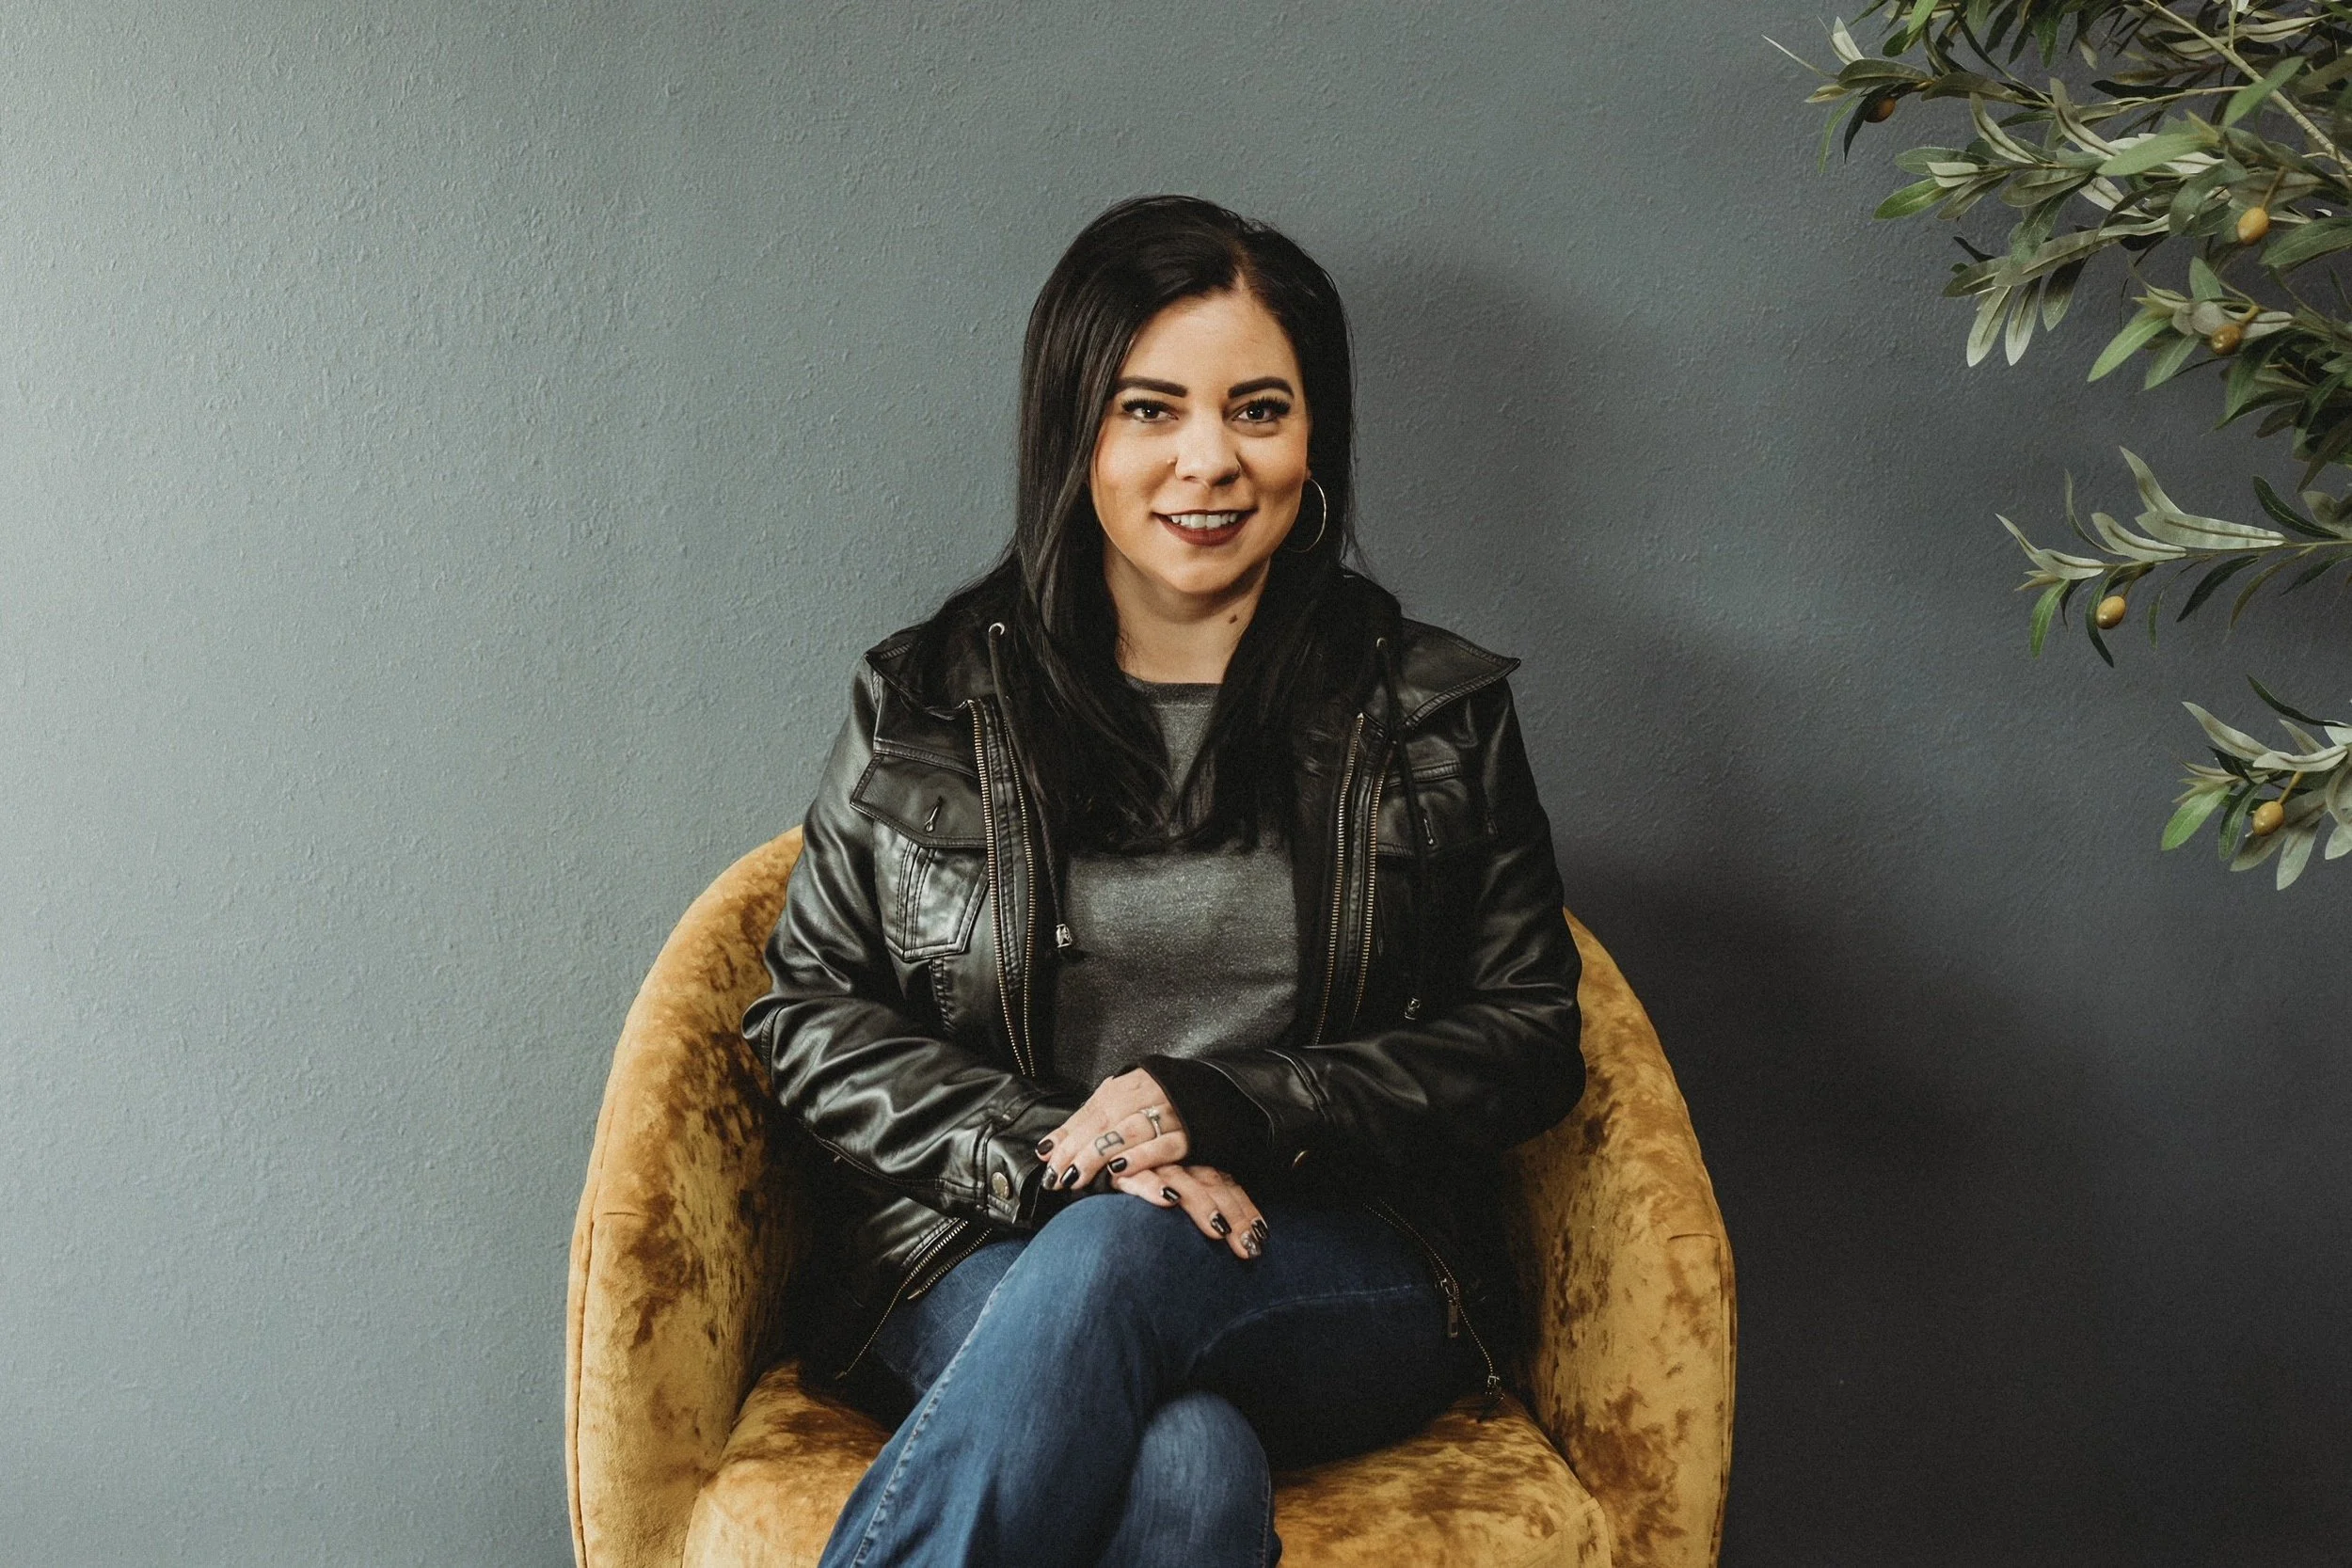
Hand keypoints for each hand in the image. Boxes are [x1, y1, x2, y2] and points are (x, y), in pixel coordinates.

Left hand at [1035, 1067, 1187, 1193]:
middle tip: (1058, 1176)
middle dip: (1078, 1150)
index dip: (1068, 1137)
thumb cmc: (1158, 1108)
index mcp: (1130, 1085)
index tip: (1048, 1162)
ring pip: (1131, 1131)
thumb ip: (1085, 1125)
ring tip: (1078, 1176)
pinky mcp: (1193, 1135)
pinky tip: (1119, 1171)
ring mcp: (1172, 1114)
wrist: (1218, 1096)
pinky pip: (1165, 1146)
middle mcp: (1149, 1094)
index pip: (1093, 1111)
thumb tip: (1045, 1149)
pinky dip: (1141, 1158)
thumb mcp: (1121, 1107)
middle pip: (1107, 1120)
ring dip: (1101, 1155)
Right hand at [1114, 1162, 1267, 1259]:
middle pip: (1212, 1185)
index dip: (1245, 1210)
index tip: (1261, 1238)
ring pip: (1183, 1181)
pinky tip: (1167, 1199)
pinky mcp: (1121, 1168)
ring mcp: (1151, 1163)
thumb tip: (1230, 1237)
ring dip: (1202, 1203)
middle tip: (1248, 1246)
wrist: (1087, 1160)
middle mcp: (1177, 1162)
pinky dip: (1153, 1186)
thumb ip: (1196, 1204)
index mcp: (1192, 1166)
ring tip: (1218, 1228)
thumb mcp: (1170, 1190)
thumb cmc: (1133, 1182)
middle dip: (1234, 1215)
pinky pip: (1139, 1176)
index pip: (1226, 1185)